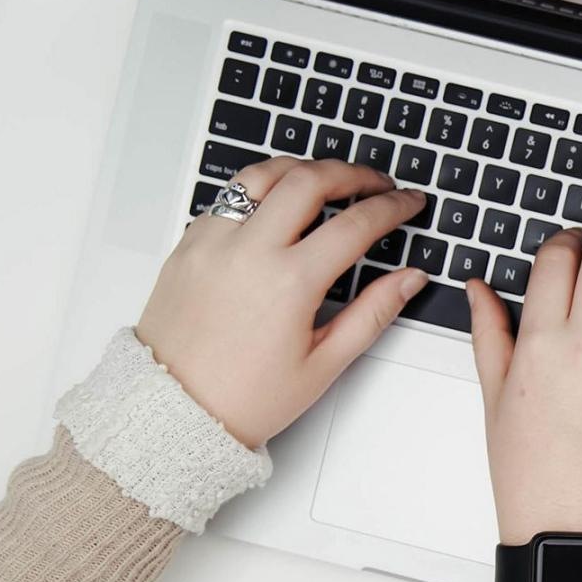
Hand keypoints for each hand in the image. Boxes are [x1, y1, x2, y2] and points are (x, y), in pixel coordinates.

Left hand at [136, 158, 428, 448]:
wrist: (172, 412)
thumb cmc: (243, 397)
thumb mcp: (324, 364)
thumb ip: (373, 313)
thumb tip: (409, 279)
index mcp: (289, 283)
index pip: (356, 223)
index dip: (393, 207)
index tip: (408, 203)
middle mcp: (248, 251)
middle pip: (310, 179)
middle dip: (353, 173)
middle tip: (377, 183)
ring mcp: (213, 242)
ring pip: (263, 175)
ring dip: (303, 169)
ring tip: (327, 179)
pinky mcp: (188, 245)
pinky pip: (229, 197)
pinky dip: (261, 190)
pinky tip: (278, 206)